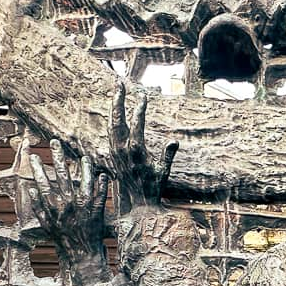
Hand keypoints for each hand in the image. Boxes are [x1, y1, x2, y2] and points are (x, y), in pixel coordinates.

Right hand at [27, 139, 110, 282]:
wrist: (81, 254)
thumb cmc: (62, 240)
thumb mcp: (45, 224)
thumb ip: (37, 207)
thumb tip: (30, 190)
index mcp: (53, 206)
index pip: (42, 181)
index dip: (38, 167)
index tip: (34, 154)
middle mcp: (67, 203)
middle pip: (61, 175)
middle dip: (57, 157)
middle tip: (54, 142)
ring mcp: (83, 206)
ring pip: (82, 180)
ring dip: (83, 167)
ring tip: (83, 156)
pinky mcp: (96, 210)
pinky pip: (99, 192)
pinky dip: (101, 183)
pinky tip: (102, 174)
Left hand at [110, 83, 179, 212]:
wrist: (139, 202)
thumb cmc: (154, 187)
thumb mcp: (164, 171)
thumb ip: (167, 155)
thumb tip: (174, 141)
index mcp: (136, 150)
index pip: (137, 123)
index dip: (140, 108)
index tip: (143, 96)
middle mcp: (122, 149)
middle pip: (117, 119)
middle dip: (118, 100)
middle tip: (119, 84)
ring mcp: (115, 152)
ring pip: (112, 125)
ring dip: (113, 108)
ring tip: (116, 93)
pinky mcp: (113, 155)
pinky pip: (110, 134)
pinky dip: (113, 121)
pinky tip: (116, 113)